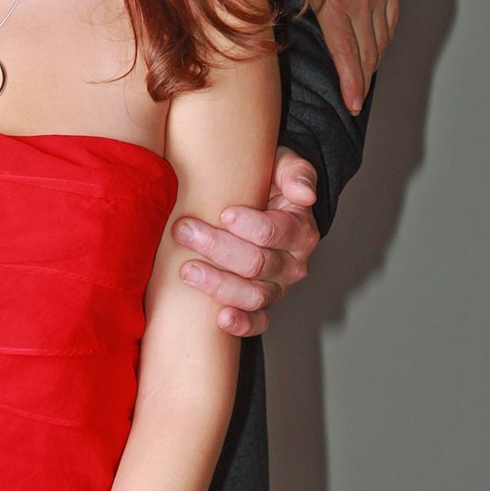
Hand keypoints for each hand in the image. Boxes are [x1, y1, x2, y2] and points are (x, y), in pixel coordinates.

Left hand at [174, 149, 319, 336]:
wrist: (263, 202)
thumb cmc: (269, 182)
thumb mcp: (284, 165)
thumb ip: (296, 172)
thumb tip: (305, 193)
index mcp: (300, 230)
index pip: (275, 232)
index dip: (250, 226)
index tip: (224, 214)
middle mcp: (292, 264)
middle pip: (257, 264)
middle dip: (218, 247)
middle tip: (184, 230)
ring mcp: (277, 288)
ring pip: (253, 295)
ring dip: (218, 284)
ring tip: (188, 270)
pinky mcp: (262, 304)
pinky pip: (258, 323)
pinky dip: (242, 324)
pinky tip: (221, 319)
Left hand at [290, 0, 398, 113]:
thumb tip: (247, 8)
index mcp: (335, 0)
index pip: (346, 53)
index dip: (351, 83)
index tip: (352, 104)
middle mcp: (362, 2)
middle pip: (367, 53)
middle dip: (361, 82)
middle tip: (355, 103)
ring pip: (380, 40)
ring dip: (372, 63)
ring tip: (363, 82)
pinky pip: (391, 21)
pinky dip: (384, 39)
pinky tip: (377, 47)